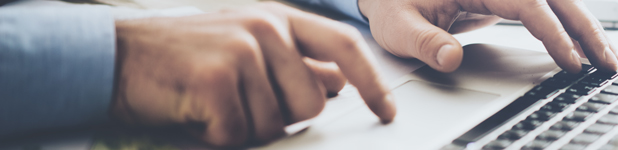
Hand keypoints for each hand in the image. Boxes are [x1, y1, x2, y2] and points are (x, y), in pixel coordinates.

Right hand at [109, 2, 394, 146]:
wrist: (112, 57)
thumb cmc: (181, 56)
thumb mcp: (246, 46)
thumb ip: (294, 61)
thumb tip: (336, 80)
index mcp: (278, 18)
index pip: (344, 48)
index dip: (371, 82)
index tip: (385, 109)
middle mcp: (266, 27)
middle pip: (311, 101)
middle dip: (281, 117)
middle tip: (240, 104)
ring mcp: (243, 50)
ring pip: (275, 123)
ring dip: (243, 127)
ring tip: (212, 104)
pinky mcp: (218, 77)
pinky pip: (240, 132)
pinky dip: (216, 135)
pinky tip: (196, 112)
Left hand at [359, 0, 617, 72]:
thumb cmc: (394, 2)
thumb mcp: (398, 24)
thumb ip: (424, 41)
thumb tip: (450, 57)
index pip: (529, 4)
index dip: (553, 33)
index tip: (571, 61)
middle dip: (588, 30)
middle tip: (610, 64)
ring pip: (560, 1)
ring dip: (588, 29)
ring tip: (611, 61)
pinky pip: (550, 7)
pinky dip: (572, 26)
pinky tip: (589, 47)